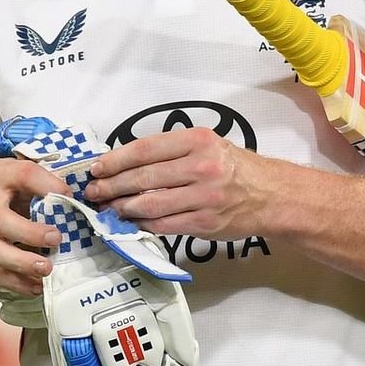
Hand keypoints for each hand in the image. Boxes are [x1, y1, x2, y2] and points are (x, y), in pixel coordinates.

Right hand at [0, 156, 71, 297]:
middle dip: (28, 233)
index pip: (22, 175)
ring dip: (22, 263)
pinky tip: (37, 286)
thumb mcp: (22, 176)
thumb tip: (75, 198)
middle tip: (56, 239)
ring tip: (46, 269)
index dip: (46, 184)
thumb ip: (45, 183)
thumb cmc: (6, 191)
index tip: (68, 196)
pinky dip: (16, 283)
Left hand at [86, 126, 274, 235]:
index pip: (145, 149)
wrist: (271, 196)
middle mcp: (201, 167)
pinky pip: (164, 225)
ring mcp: (204, 197)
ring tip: (106, 207)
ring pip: (150, 204)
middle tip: (93, 191)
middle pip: (143, 178)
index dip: (115, 160)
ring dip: (122, 208)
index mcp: (198, 141)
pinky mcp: (205, 223)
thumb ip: (172, 150)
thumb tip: (125, 162)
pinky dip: (142, 224)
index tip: (96, 168)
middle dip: (111, 186)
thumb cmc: (234, 167)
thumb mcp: (208, 145)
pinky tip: (130, 221)